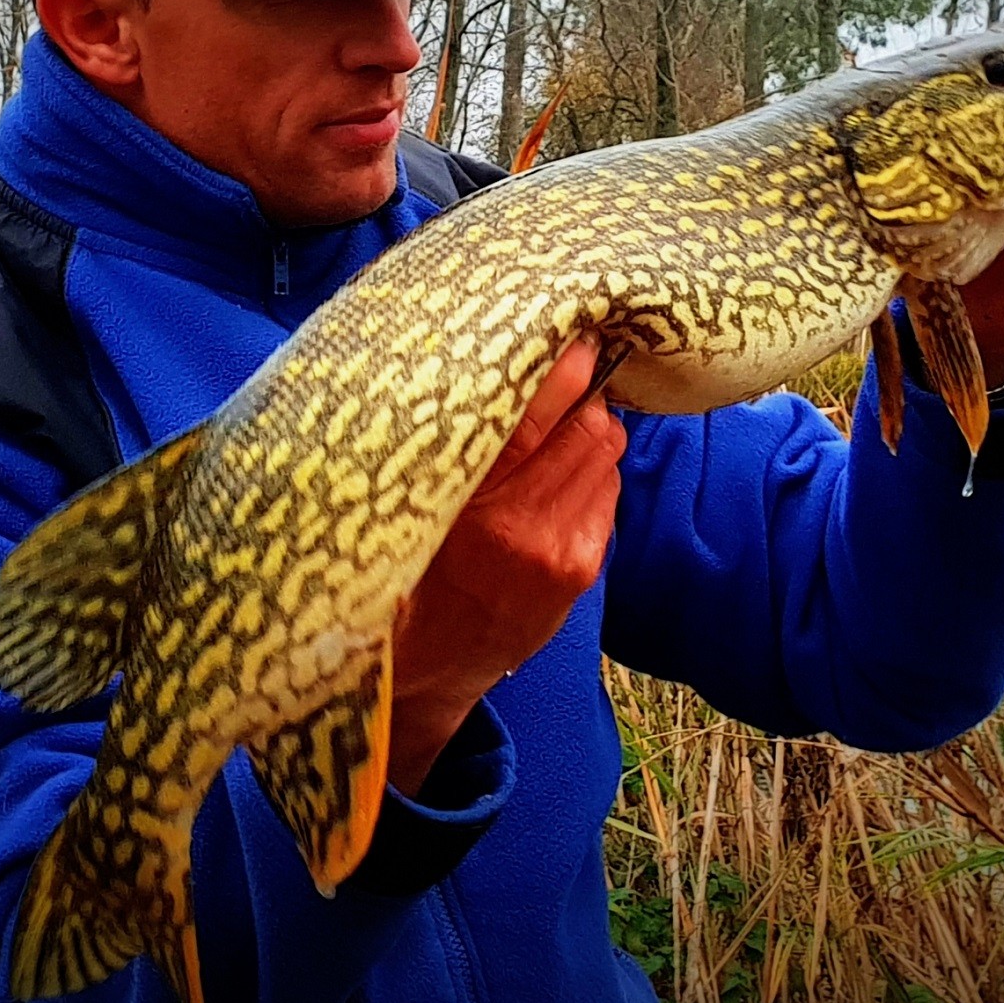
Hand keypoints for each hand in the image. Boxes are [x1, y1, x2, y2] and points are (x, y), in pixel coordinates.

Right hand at [387, 337, 627, 795]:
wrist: (423, 673)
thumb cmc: (398, 574)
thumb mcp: (400, 508)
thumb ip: (438, 447)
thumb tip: (463, 360)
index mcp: (472, 512)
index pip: (534, 417)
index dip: (558, 368)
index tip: (564, 329)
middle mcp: (526, 532)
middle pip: (590, 428)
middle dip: (581, 392)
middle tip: (561, 365)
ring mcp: (564, 554)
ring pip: (605, 455)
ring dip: (586, 429)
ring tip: (553, 422)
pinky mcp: (584, 570)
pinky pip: (605, 490)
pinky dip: (587, 469)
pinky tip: (552, 473)